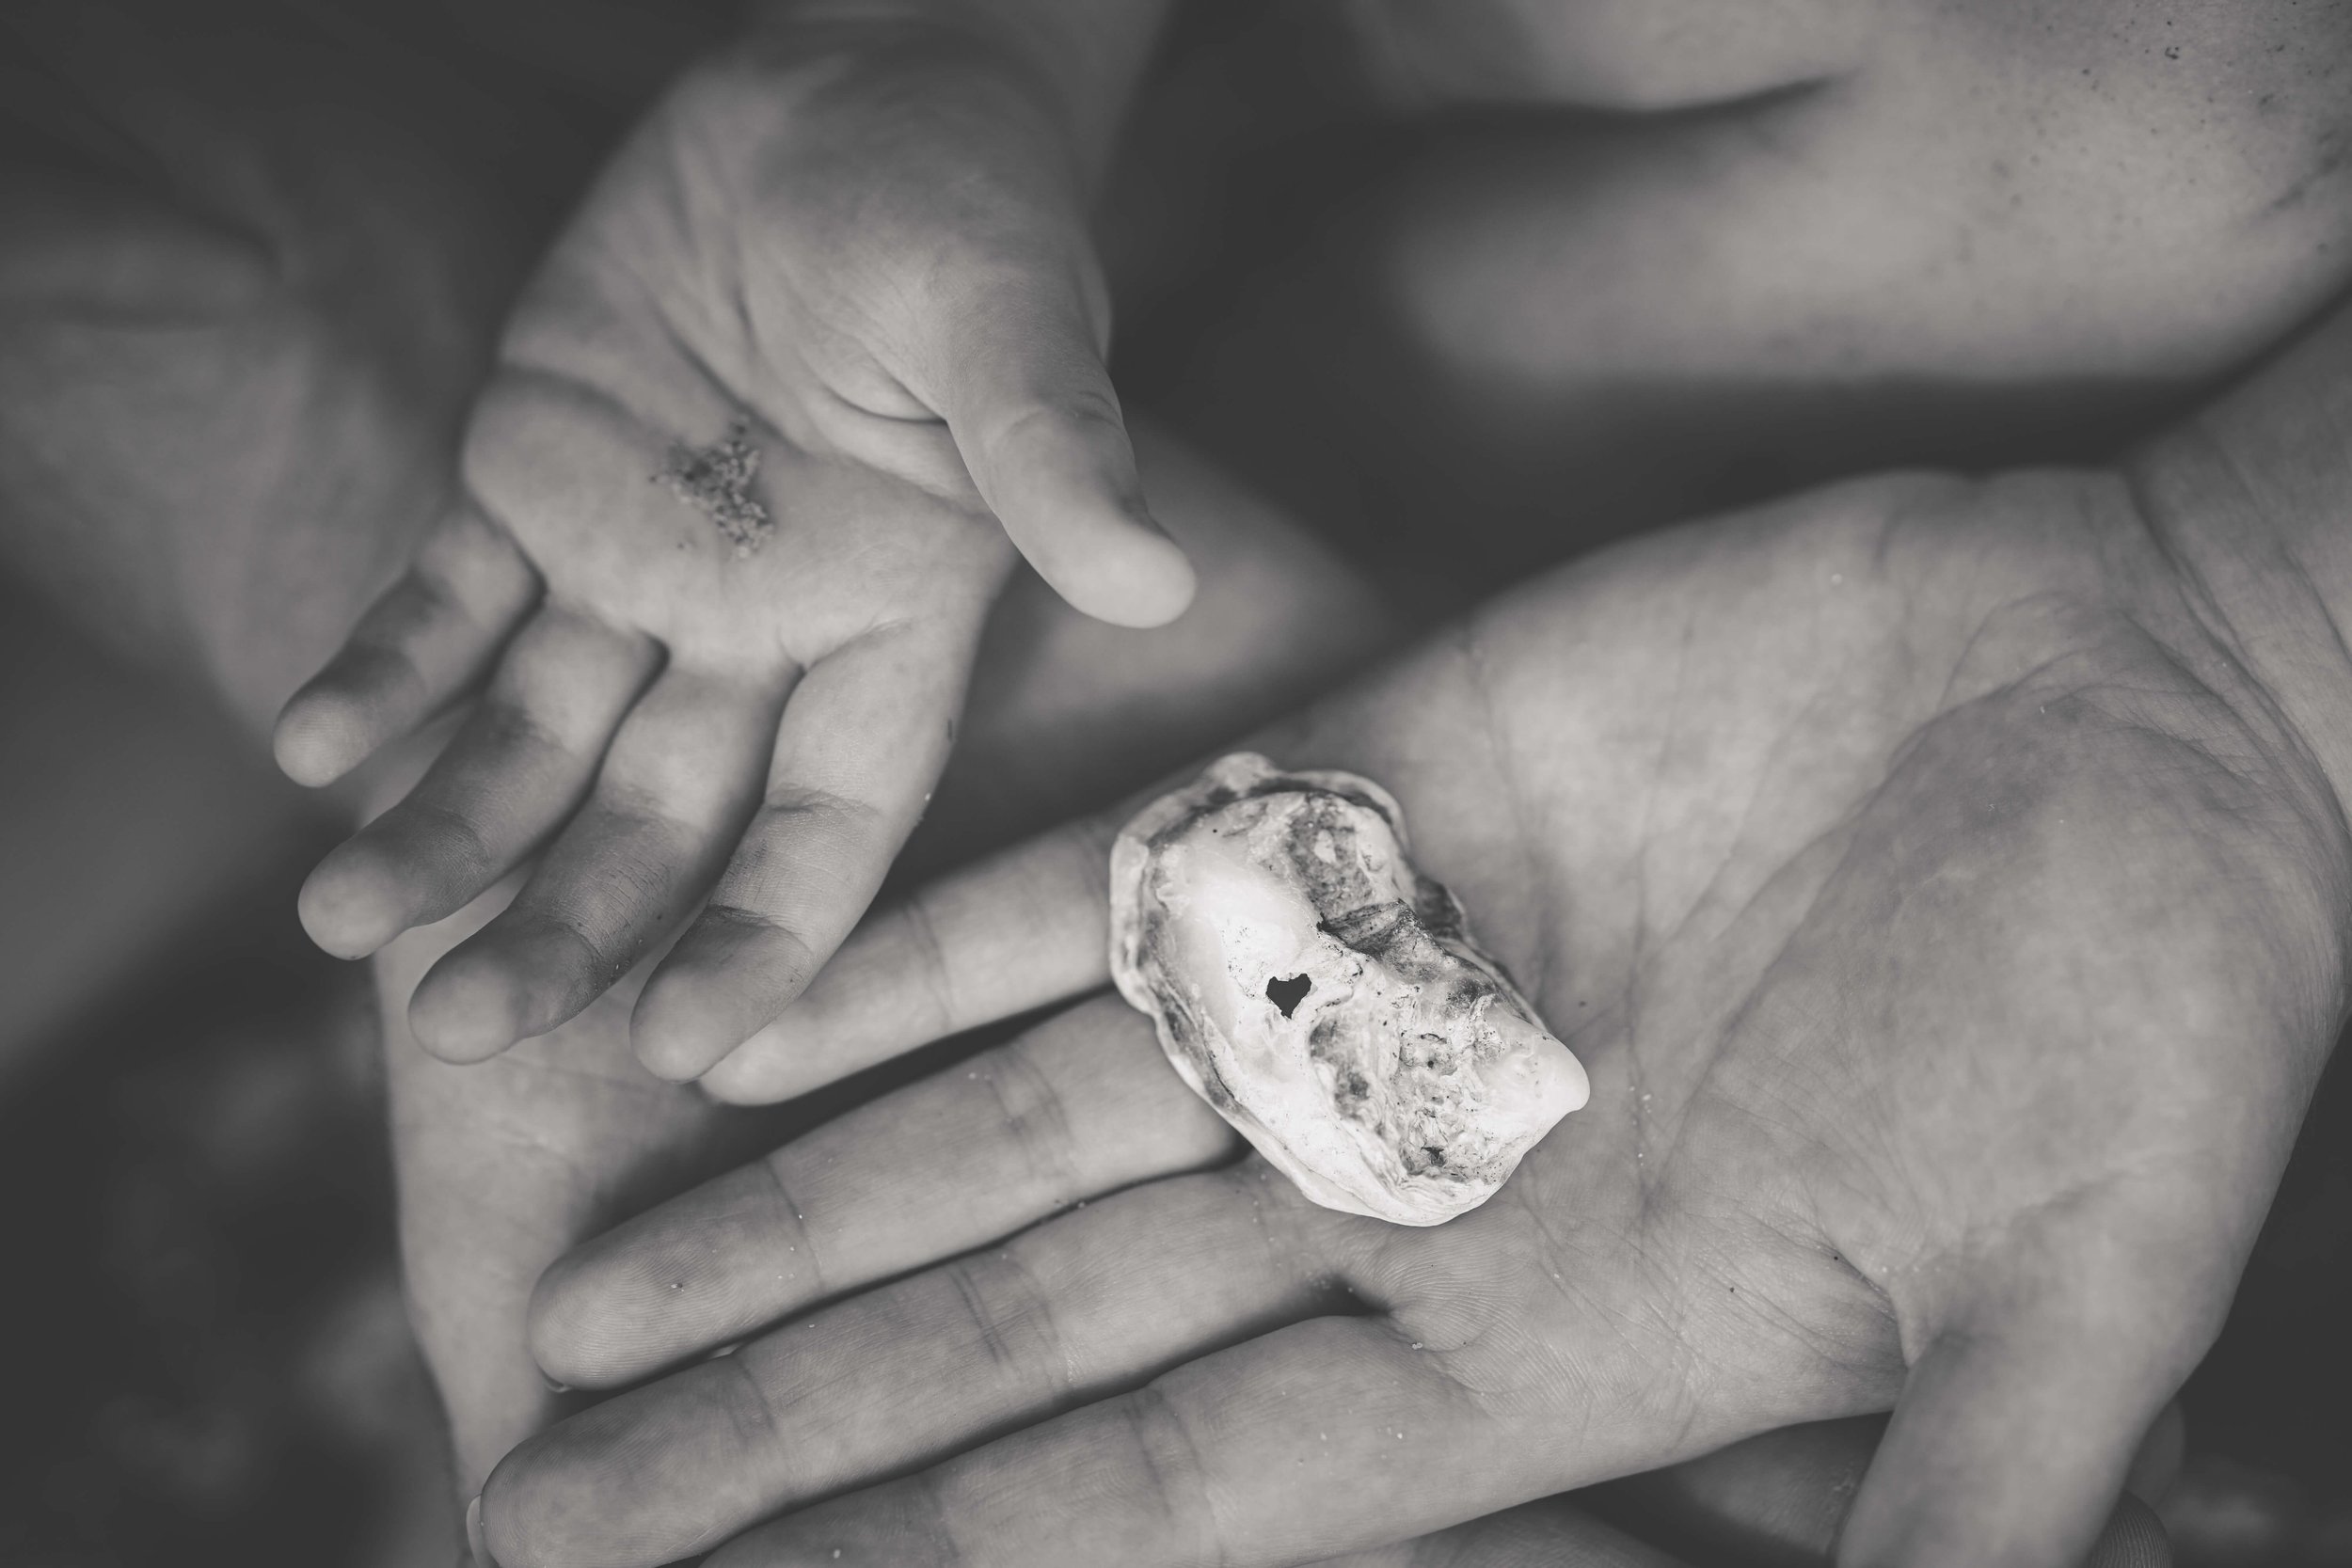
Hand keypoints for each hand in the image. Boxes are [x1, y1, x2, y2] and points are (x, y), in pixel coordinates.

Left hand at [274, 24, 1195, 1072]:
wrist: (851, 92)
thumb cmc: (969, 206)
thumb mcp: (1014, 317)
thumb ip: (1055, 449)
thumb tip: (1155, 574)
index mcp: (896, 624)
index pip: (830, 820)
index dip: (758, 936)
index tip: (676, 1044)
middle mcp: (767, 628)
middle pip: (660, 817)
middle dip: (568, 926)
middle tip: (459, 1034)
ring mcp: (644, 562)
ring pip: (535, 737)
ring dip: (445, 829)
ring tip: (342, 924)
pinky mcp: (535, 477)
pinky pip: (450, 595)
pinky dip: (386, 666)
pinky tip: (310, 746)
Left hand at [485, 427, 2347, 1565]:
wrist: (2162, 692)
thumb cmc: (2158, 1004)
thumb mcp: (2060, 1302)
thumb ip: (1927, 1525)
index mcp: (1533, 1337)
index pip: (1167, 1500)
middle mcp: (1397, 1180)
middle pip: (1025, 1336)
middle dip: (792, 1433)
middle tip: (547, 1504)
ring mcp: (1357, 980)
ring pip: (1004, 1126)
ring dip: (797, 1212)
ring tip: (588, 1307)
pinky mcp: (1362, 787)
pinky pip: (1084, 888)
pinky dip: (910, 956)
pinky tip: (740, 1026)